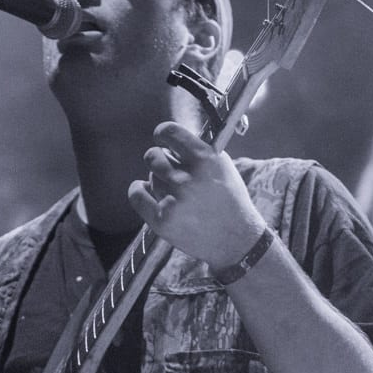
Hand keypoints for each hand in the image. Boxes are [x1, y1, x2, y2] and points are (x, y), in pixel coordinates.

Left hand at [127, 120, 268, 267]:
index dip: (162, 133)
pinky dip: (138, 190)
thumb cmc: (229, 201)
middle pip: (154, 156)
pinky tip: (144, 191)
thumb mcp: (222, 167)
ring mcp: (174, 201)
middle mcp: (188, 179)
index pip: (170, 132)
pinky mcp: (162, 221)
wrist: (236, 241)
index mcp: (206, 160)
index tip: (161, 137)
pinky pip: (137, 195)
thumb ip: (197, 150)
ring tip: (175, 192)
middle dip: (159, 160)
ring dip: (158, 181)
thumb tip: (171, 137)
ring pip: (150, 177)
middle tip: (169, 170)